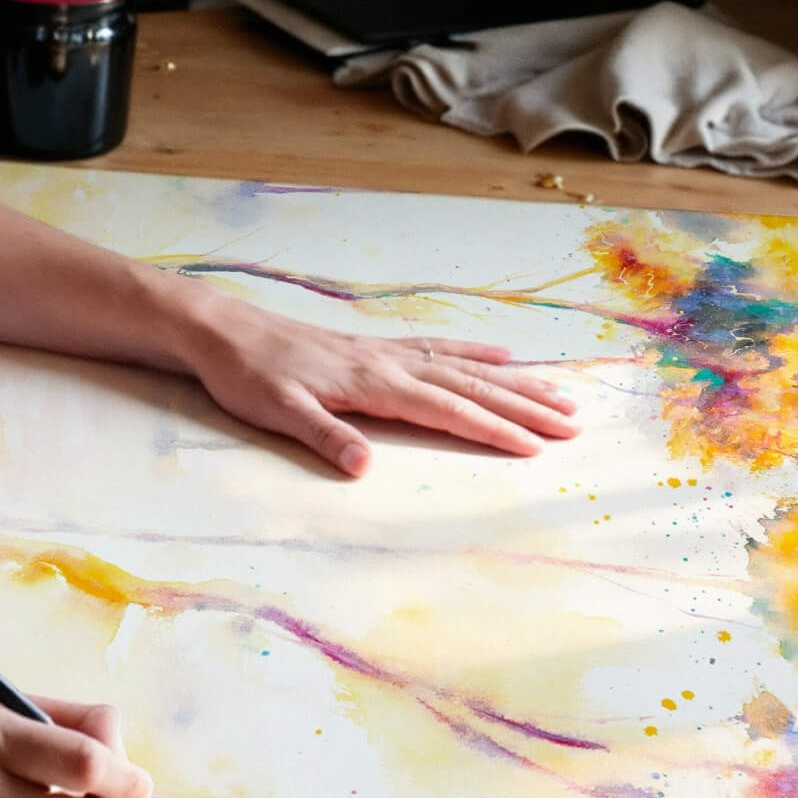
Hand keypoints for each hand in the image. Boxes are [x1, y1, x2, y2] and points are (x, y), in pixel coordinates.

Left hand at [185, 294, 578, 473]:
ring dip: (514, 381)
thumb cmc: (247, 376)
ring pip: (465, 367)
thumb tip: (363, 465)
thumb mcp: (275, 412)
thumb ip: (322, 436)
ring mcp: (386, 352)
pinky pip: (439, 348)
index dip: (493, 428)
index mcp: (373, 383)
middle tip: (574, 423)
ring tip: (559, 393)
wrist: (223, 332)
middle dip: (524, 406)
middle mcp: (390, 363)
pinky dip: (475, 354)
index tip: (537, 446)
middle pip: (471, 386)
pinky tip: (502, 356)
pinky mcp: (375, 348)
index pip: (446, 409)